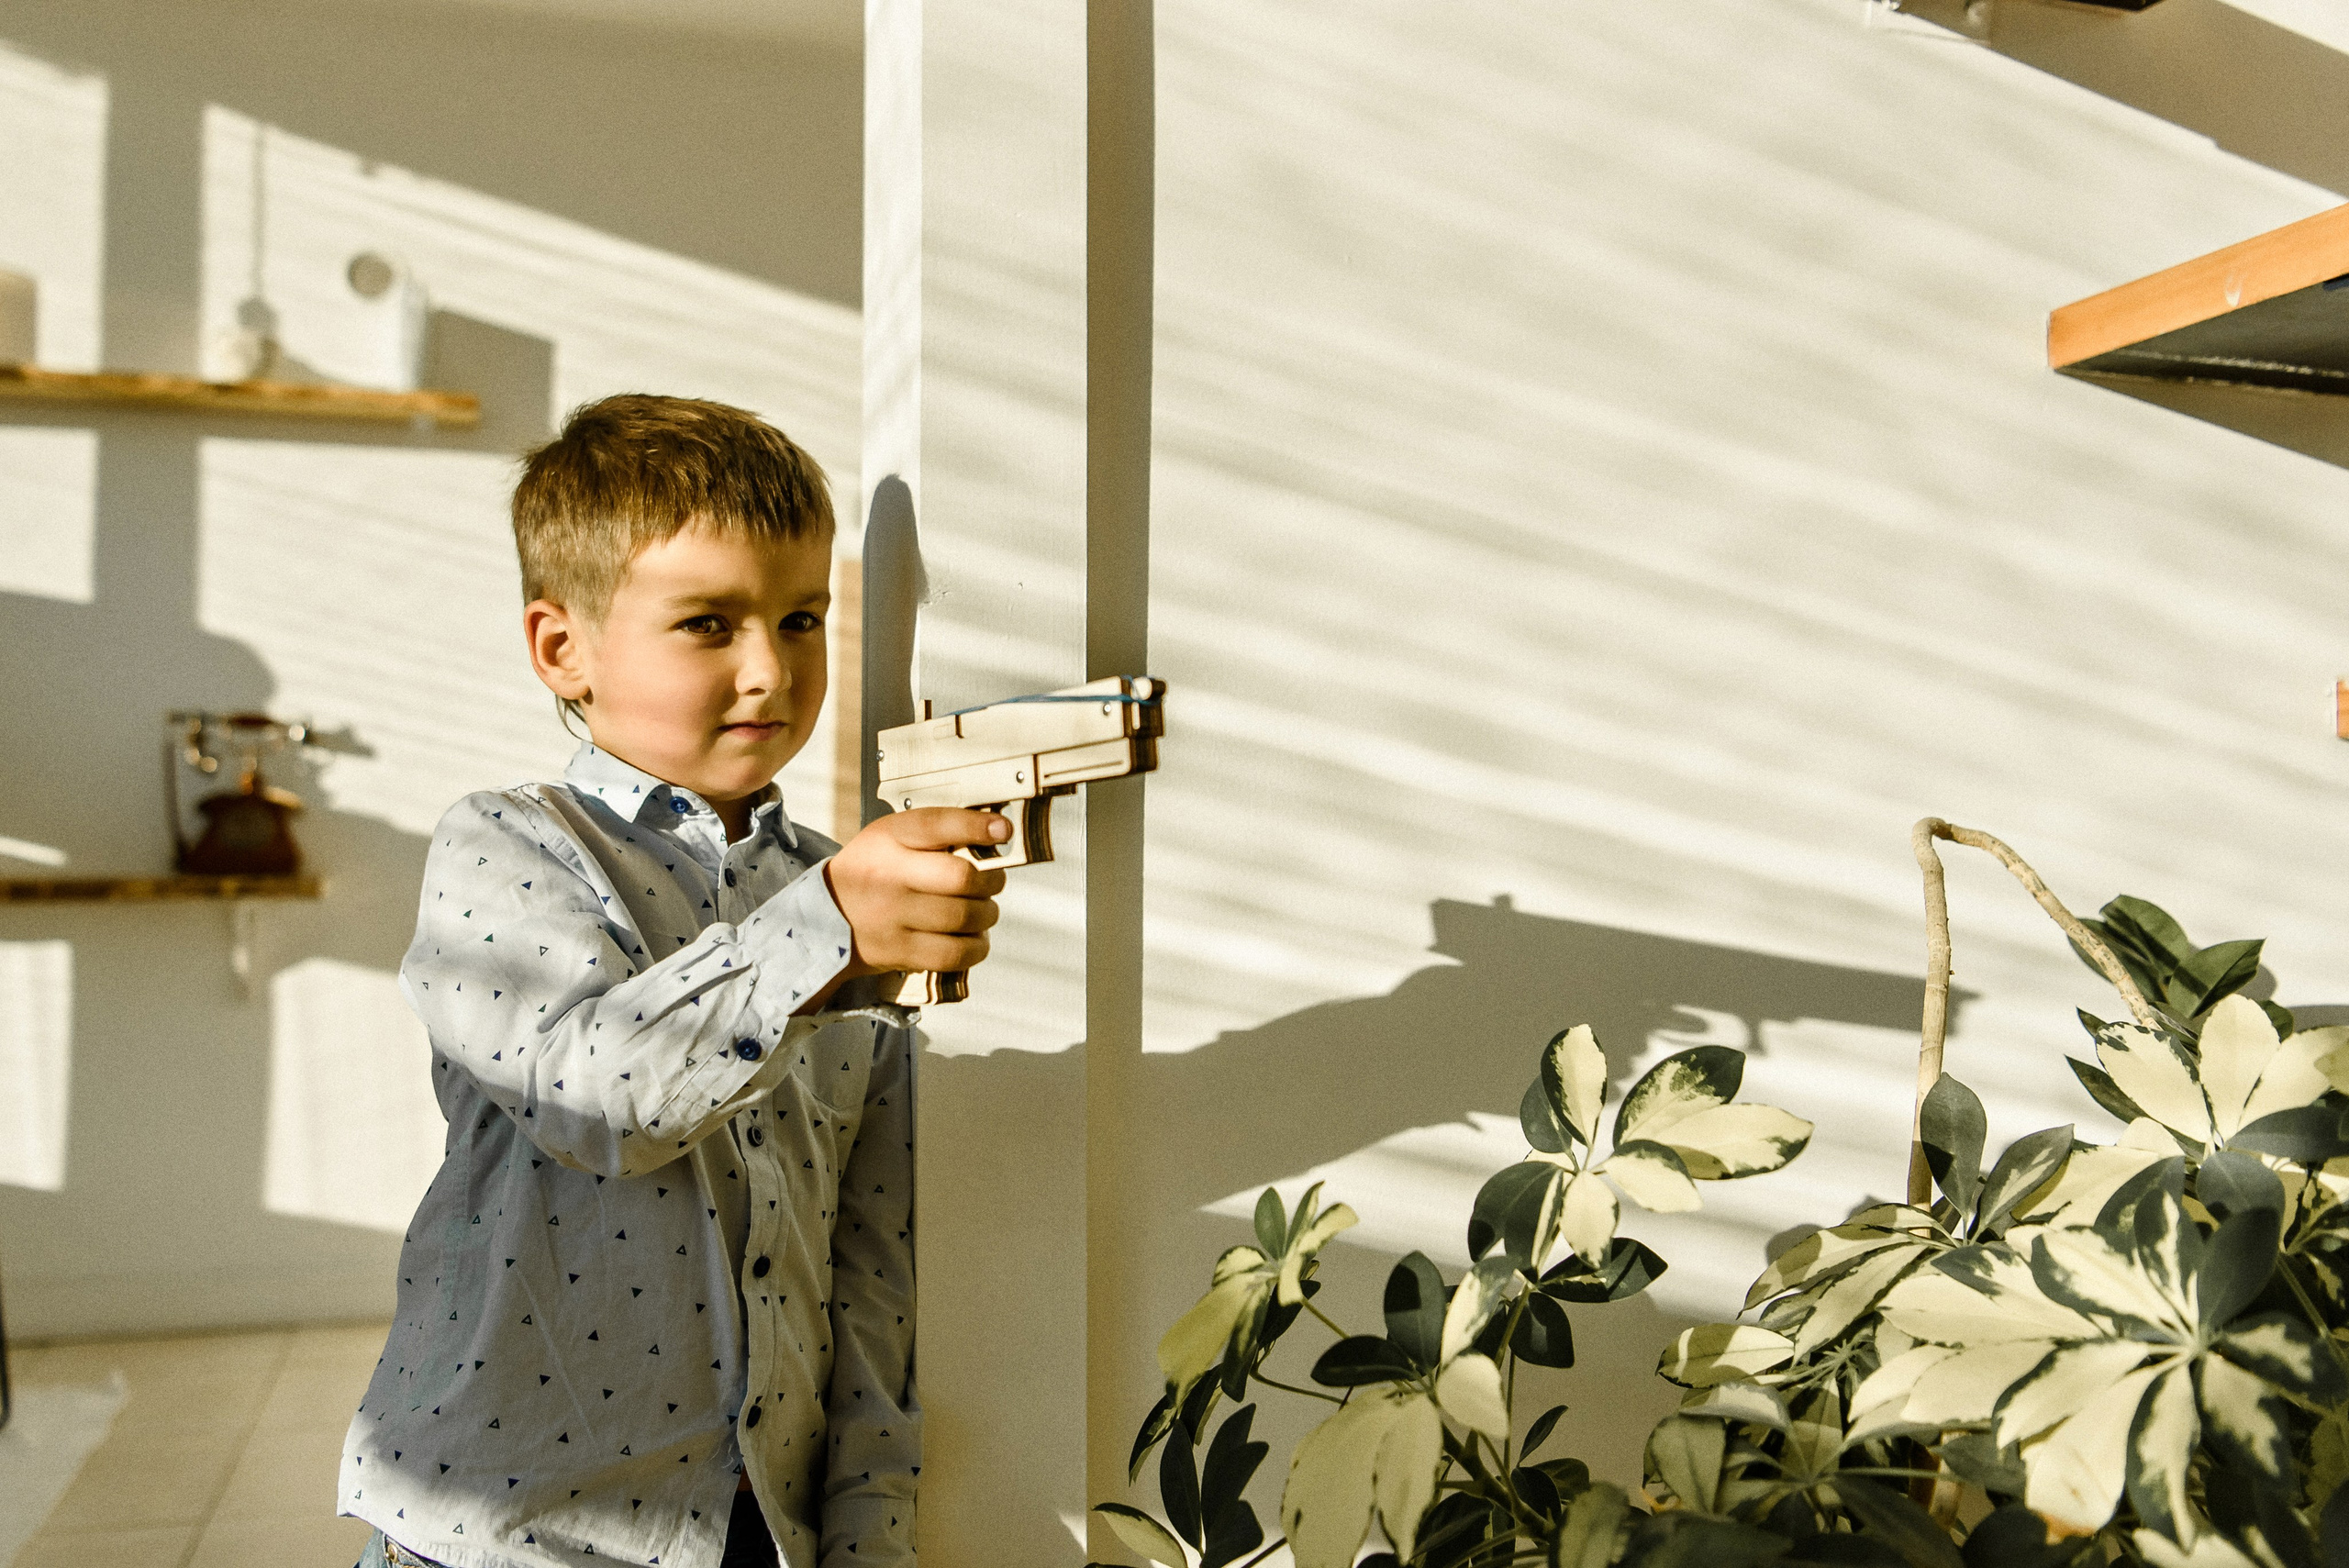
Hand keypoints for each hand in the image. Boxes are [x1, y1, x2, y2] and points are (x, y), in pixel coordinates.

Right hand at [822, 808, 1008, 981]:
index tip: (1003, 831)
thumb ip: (937, 833)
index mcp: (889, 838)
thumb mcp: (890, 837)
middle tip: (991, 882)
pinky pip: (955, 953)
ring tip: (980, 910)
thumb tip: (996, 835)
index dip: (977, 826)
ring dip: (986, 914)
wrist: (823, 918)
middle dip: (991, 880)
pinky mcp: (899, 951)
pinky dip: (976, 946)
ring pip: (965, 917)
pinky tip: (971, 937)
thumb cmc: (872, 872)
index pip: (937, 825)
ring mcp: (893, 916)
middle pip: (962, 877)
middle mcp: (890, 875)